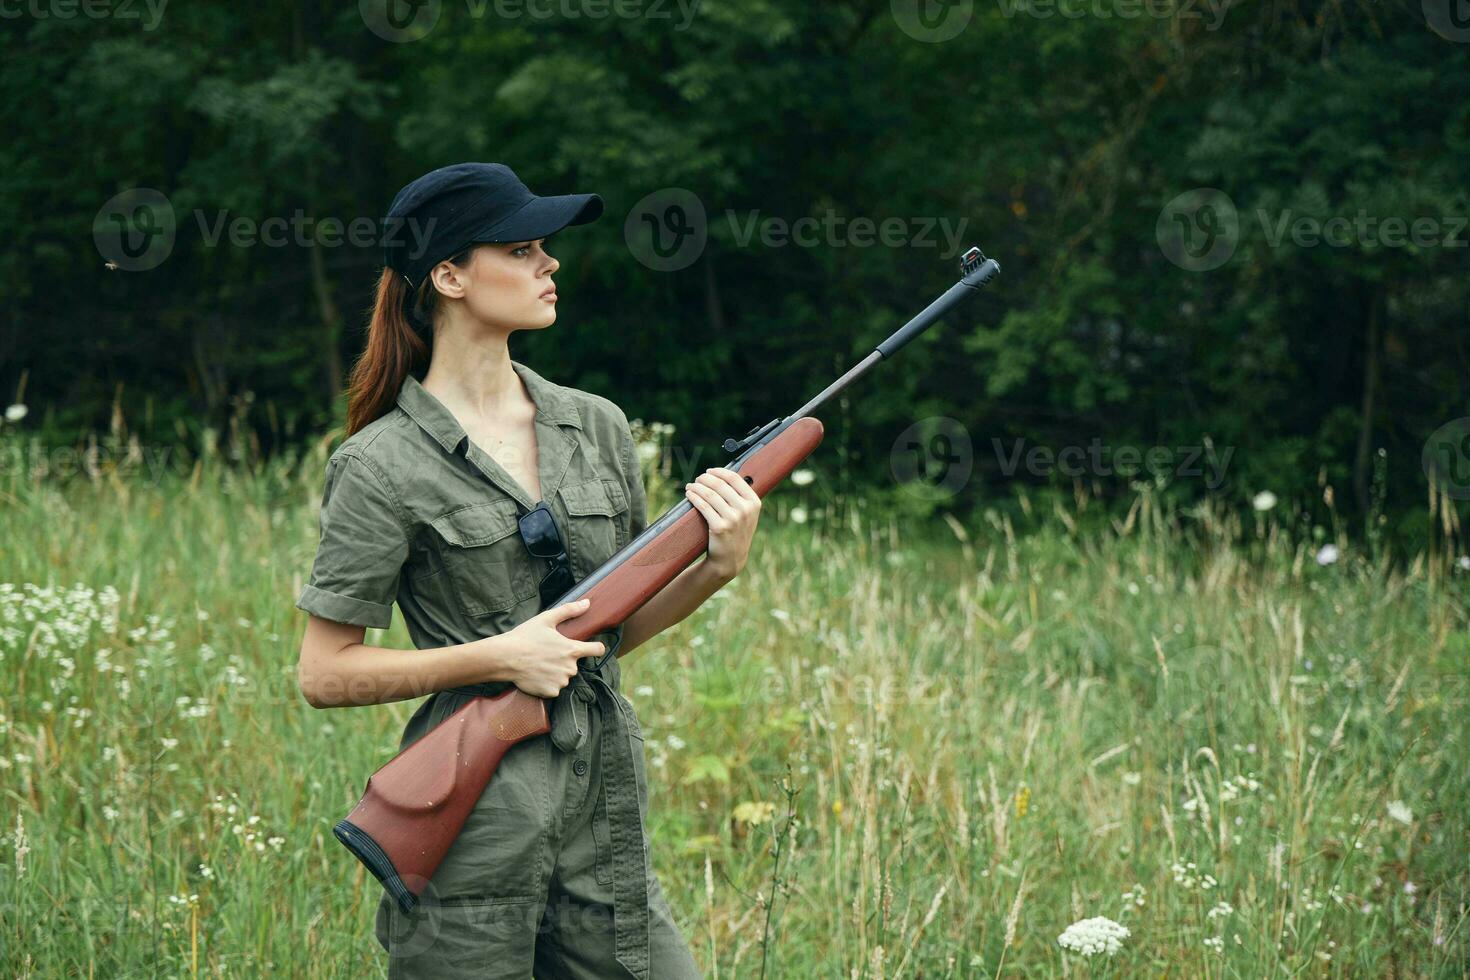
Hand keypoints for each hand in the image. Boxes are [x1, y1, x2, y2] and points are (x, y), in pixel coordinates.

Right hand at [500, 598, 604, 698]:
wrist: (505, 657)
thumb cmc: (525, 637)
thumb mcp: (546, 619)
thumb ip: (569, 610)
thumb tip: (587, 603)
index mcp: (572, 649)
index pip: (598, 650)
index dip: (596, 647)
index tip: (591, 647)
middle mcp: (570, 667)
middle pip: (574, 664)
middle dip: (565, 660)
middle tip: (547, 654)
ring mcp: (561, 681)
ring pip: (564, 677)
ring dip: (556, 673)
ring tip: (540, 664)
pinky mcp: (551, 692)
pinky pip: (554, 688)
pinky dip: (547, 684)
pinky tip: (536, 675)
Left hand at [684, 466, 761, 580]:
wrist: (730, 559)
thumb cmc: (736, 533)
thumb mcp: (747, 515)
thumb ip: (741, 497)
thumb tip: (722, 475)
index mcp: (754, 503)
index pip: (735, 478)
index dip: (719, 472)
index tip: (709, 471)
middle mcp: (745, 510)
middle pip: (720, 485)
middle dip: (705, 478)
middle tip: (698, 479)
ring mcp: (733, 519)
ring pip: (710, 494)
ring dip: (697, 486)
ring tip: (690, 486)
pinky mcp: (719, 528)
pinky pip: (703, 506)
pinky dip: (694, 497)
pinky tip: (689, 495)